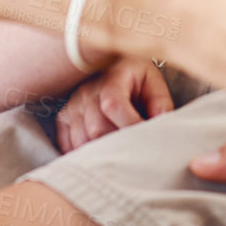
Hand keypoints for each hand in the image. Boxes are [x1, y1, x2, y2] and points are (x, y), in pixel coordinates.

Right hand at [55, 57, 173, 151]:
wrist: (115, 68)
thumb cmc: (137, 79)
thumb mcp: (154, 83)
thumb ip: (161, 104)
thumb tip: (160, 125)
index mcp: (112, 77)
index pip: (112, 105)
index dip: (129, 126)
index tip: (146, 140)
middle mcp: (87, 90)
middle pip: (97, 128)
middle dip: (119, 145)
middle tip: (136, 154)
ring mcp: (73, 105)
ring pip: (82, 140)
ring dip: (102, 153)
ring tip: (120, 156)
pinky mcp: (64, 118)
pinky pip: (68, 144)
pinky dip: (84, 154)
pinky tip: (100, 155)